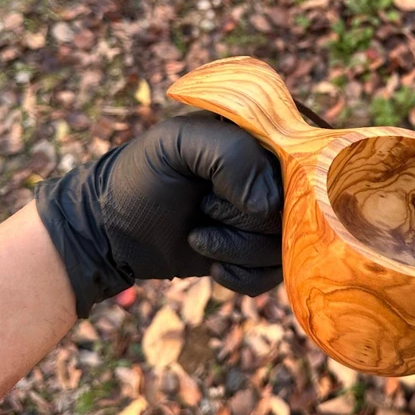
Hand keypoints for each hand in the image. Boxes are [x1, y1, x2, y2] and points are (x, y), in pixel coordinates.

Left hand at [35, 111, 282, 316]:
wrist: (112, 228)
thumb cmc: (143, 175)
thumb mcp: (177, 145)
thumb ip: (230, 156)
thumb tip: (269, 204)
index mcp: (264, 137)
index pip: (303, 163)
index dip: (265, 184)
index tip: (216, 188)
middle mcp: (275, 176)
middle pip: (295, 211)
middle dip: (240, 220)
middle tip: (202, 208)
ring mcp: (270, 217)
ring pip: (284, 247)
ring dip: (236, 250)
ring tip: (198, 235)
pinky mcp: (259, 254)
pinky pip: (274, 276)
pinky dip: (242, 276)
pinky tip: (213, 264)